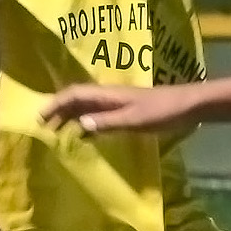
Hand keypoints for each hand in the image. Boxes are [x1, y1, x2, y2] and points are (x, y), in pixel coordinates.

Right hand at [39, 82, 198, 134]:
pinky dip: (86, 124)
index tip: (41, 118)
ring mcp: (117, 104)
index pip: (74, 94)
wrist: (189, 106)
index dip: (56, 103)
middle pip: (76, 100)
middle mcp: (108, 96)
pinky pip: (98, 116)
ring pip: (86, 108)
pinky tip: (84, 137)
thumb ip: (108, 122)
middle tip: (45, 128)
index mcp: (108, 94)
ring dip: (70, 117)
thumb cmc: (163, 111)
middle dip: (58, 110)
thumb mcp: (135, 119)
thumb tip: (79, 125)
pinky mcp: (125, 112)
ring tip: (59, 133)